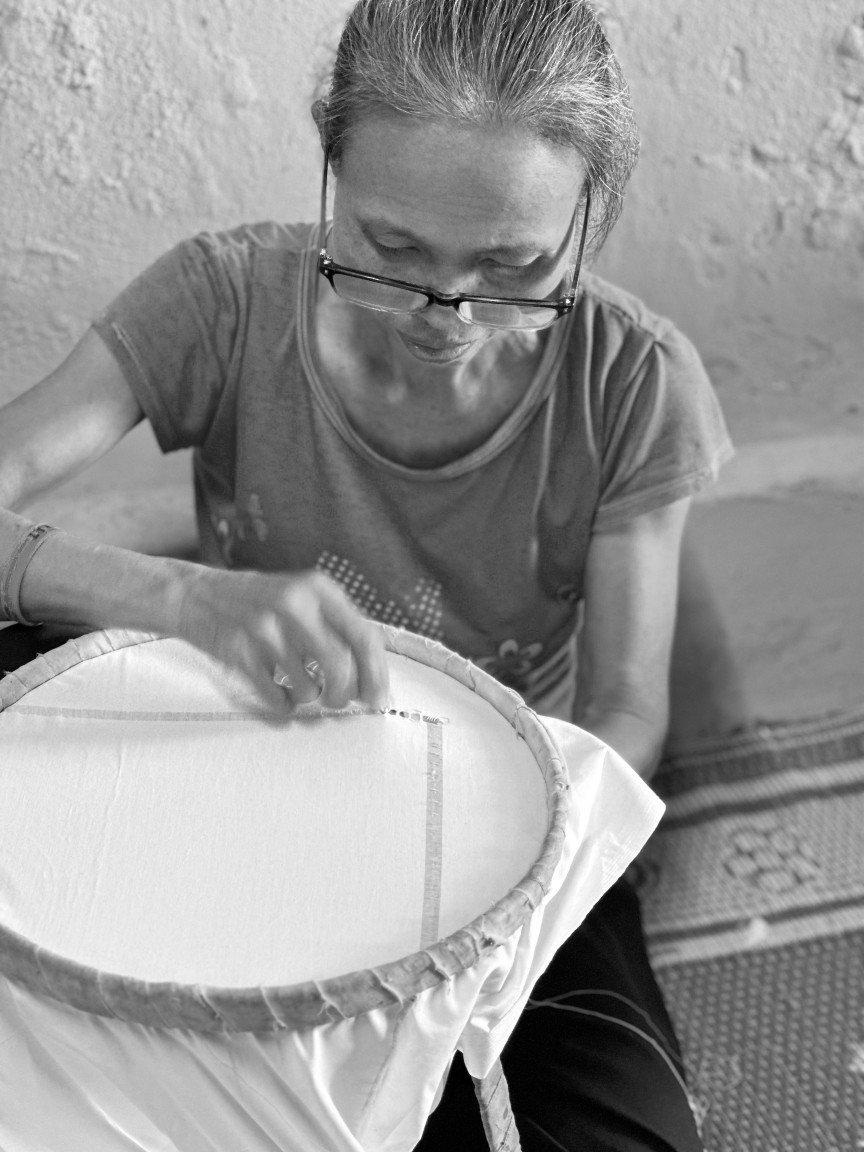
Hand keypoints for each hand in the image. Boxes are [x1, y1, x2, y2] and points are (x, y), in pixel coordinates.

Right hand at [176, 567, 388, 716]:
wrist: (197, 595)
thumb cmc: (261, 602)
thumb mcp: (304, 597)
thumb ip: (338, 627)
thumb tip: (371, 676)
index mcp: (319, 589)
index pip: (364, 637)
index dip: (375, 674)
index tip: (377, 698)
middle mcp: (294, 604)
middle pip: (339, 667)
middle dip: (344, 694)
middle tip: (340, 701)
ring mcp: (264, 628)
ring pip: (307, 688)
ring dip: (308, 697)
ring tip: (299, 685)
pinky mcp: (239, 652)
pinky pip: (276, 698)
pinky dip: (283, 705)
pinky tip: (279, 692)